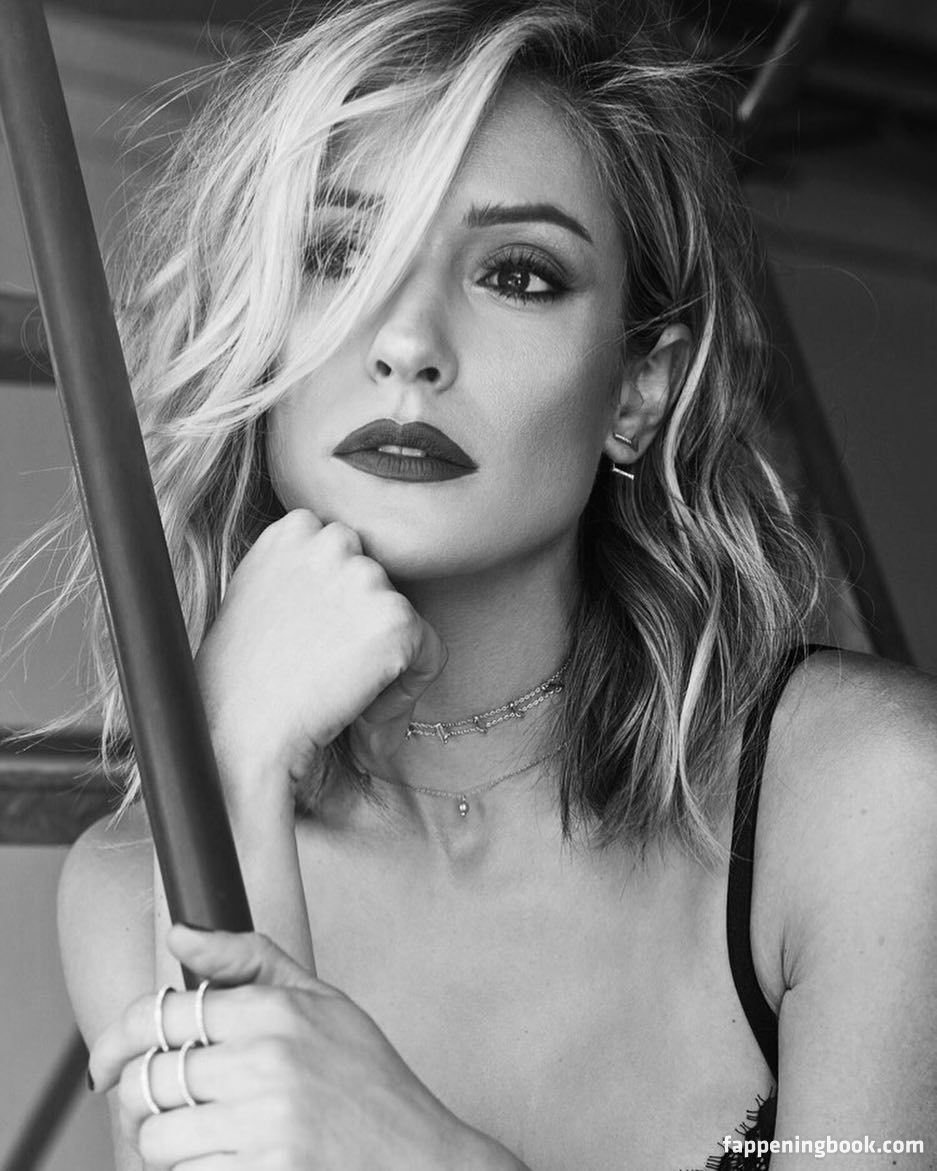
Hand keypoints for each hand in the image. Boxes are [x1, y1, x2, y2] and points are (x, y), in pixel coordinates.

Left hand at [90, 926, 509, 1170]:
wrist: (421, 1159)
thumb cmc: (369, 1080)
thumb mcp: (322, 1002)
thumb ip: (249, 960)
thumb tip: (179, 935)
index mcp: (277, 1011)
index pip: (162, 1014)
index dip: (116, 1039)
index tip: (104, 1062)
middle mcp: (268, 1063)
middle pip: (149, 1078)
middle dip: (139, 1097)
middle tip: (154, 1107)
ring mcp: (266, 1127)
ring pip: (157, 1139)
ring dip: (165, 1145)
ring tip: (197, 1138)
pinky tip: (223, 1162)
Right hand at [195, 509, 446, 811]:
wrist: (241, 733)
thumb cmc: (240, 679)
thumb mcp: (257, 596)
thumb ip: (298, 570)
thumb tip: (339, 581)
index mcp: (296, 528)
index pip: (347, 553)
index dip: (337, 603)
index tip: (310, 639)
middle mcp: (333, 539)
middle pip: (377, 583)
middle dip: (362, 625)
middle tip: (322, 669)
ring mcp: (367, 576)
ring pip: (401, 619)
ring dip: (381, 658)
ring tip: (335, 689)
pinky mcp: (397, 619)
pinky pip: (431, 654)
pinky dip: (406, 689)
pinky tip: (362, 708)